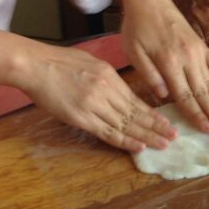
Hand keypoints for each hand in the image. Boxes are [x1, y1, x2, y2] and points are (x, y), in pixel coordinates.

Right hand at [16, 42, 176, 152]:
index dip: (152, 114)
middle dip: (155, 127)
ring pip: (125, 125)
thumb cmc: (58, 62)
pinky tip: (137, 146)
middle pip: (135, 113)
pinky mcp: (81, 117)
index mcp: (109, 76)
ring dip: (144, 136)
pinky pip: (107, 132)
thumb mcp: (89, 62)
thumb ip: (106, 78)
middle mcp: (106, 91)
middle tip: (172, 137)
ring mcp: (94, 105)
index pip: (135, 100)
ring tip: (162, 145)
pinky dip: (124, 140)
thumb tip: (119, 92)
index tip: (166, 123)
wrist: (36, 65)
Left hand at [120, 0, 208, 135]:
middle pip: (202, 92)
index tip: (207, 130)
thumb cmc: (136, 26)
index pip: (184, 95)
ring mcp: (197, 51)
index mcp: (169, 62)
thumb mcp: (133, 51)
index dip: (196, 114)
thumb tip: (164, 96)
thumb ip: (149, 74)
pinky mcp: (201, 44)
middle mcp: (187, 58)